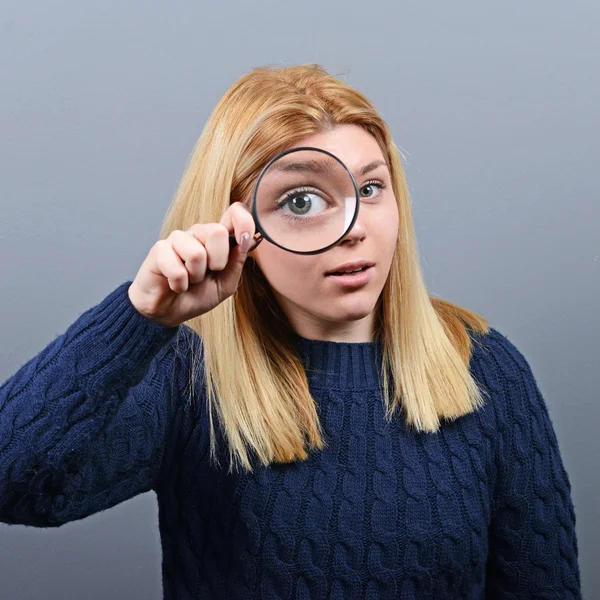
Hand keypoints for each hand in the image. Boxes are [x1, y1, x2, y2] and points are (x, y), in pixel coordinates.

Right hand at [128, 202, 255, 326]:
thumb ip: (236, 262)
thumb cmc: (197, 296)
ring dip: (195, 276)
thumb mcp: (225, 284)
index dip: (244, 222)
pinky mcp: (159, 249)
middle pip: (217, 231)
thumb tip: (247, 241)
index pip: (235, 212)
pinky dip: (179, 284)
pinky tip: (175, 284)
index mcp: (217, 239)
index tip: (245, 240)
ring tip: (189, 280)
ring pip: (197, 253)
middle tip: (208, 273)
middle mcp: (198, 234)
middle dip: (217, 262)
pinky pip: (177, 269)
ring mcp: (178, 239)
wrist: (169, 312)